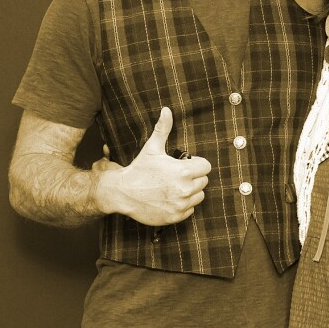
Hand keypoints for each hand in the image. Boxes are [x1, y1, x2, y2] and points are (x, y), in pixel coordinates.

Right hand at [103, 107, 211, 225]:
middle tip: (177, 175)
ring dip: (191, 192)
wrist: (122, 193)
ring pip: (199, 196)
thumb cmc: (138, 169)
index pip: (206, 167)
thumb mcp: (152, 148)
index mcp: (183, 171)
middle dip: (193, 177)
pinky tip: (170, 198)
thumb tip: (167, 110)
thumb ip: (163, 129)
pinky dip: (183, 205)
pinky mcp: (175, 217)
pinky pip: (190, 211)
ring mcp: (181, 205)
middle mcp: (185, 189)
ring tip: (175, 187)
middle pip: (203, 182)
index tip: (185, 164)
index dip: (196, 164)